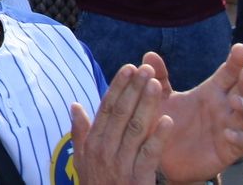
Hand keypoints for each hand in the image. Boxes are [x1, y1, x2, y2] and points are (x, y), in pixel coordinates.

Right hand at [71, 63, 169, 184]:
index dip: (118, 87)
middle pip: (120, 113)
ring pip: (134, 129)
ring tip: (157, 85)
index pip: (106, 108)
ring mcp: (120, 165)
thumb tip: (75, 105)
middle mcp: (104, 150)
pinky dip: (157, 137)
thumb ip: (80, 132)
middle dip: (134, 89)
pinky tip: (167, 121)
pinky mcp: (137, 180)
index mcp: (93, 143)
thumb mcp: (82, 160)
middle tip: (146, 68)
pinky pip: (148, 155)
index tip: (128, 68)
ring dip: (146, 105)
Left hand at [152, 44, 242, 180]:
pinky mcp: (230, 149)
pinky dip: (240, 137)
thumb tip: (149, 54)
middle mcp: (224, 107)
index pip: (228, 73)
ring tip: (235, 101)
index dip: (236, 60)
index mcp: (211, 91)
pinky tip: (229, 133)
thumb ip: (158, 78)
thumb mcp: (161, 99)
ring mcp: (230, 127)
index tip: (239, 47)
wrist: (164, 158)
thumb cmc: (167, 122)